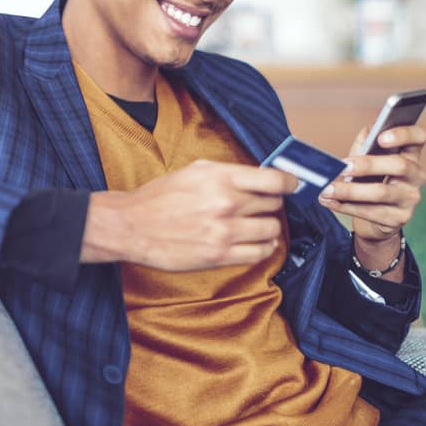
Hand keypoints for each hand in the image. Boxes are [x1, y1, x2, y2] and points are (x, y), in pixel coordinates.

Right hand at [81, 159, 299, 270]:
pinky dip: (264, 247)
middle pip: (274, 204)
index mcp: (220, 177)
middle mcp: (226, 203)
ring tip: (258, 225)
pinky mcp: (220, 255)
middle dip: (270, 204)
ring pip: (271, 229)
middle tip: (261, 205)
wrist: (133, 226)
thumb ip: (228, 172)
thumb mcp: (194, 170)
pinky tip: (256, 242)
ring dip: (269, 227)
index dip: (290, 182)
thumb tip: (260, 177)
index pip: (274, 180)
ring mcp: (224, 231)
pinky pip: (260, 253)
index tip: (292, 185)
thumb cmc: (160, 197)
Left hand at [319, 125, 425, 245]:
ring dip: (349, 190)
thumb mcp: (368, 157)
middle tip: (343, 167)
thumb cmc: (371, 178)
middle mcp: (416, 175)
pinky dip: (345, 206)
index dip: (403, 134)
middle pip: (399, 165)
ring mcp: (410, 198)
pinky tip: (329, 201)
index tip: (380, 137)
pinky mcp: (400, 218)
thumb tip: (366, 133)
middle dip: (368, 165)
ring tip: (327, 189)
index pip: (419, 137)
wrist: (376, 217)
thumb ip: (367, 142)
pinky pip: (370, 212)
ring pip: (381, 192)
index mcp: (410, 153)